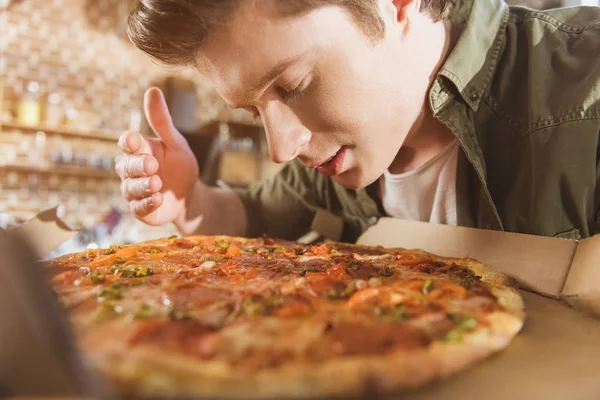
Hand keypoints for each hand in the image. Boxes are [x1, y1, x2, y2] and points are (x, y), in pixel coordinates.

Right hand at [116, 87, 198, 225]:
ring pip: (131, 188)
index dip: (128, 142)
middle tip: (152, 164)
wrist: (188, 194)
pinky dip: (147, 203)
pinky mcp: (141, 210)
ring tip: (157, 182)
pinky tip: (158, 198)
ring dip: (143, 185)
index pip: (127, 144)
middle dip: (139, 165)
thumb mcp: (175, 142)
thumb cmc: (178, 165)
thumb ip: (162, 121)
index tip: (133, 140)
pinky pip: (139, 207)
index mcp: (139, 151)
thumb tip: (153, 90)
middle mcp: (132, 171)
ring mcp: (134, 191)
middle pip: (127, 166)